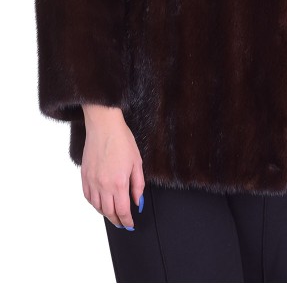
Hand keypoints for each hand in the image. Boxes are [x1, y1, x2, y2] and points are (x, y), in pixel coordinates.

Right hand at [81, 105, 144, 229]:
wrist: (104, 126)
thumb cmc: (122, 140)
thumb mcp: (137, 162)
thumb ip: (138, 185)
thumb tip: (138, 202)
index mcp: (119, 183)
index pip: (122, 211)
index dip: (127, 221)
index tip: (130, 225)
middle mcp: (103, 185)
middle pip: (109, 212)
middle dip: (117, 220)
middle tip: (122, 223)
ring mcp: (92, 181)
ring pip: (97, 207)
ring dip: (105, 214)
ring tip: (112, 215)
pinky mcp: (84, 176)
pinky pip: (88, 197)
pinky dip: (94, 204)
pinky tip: (100, 203)